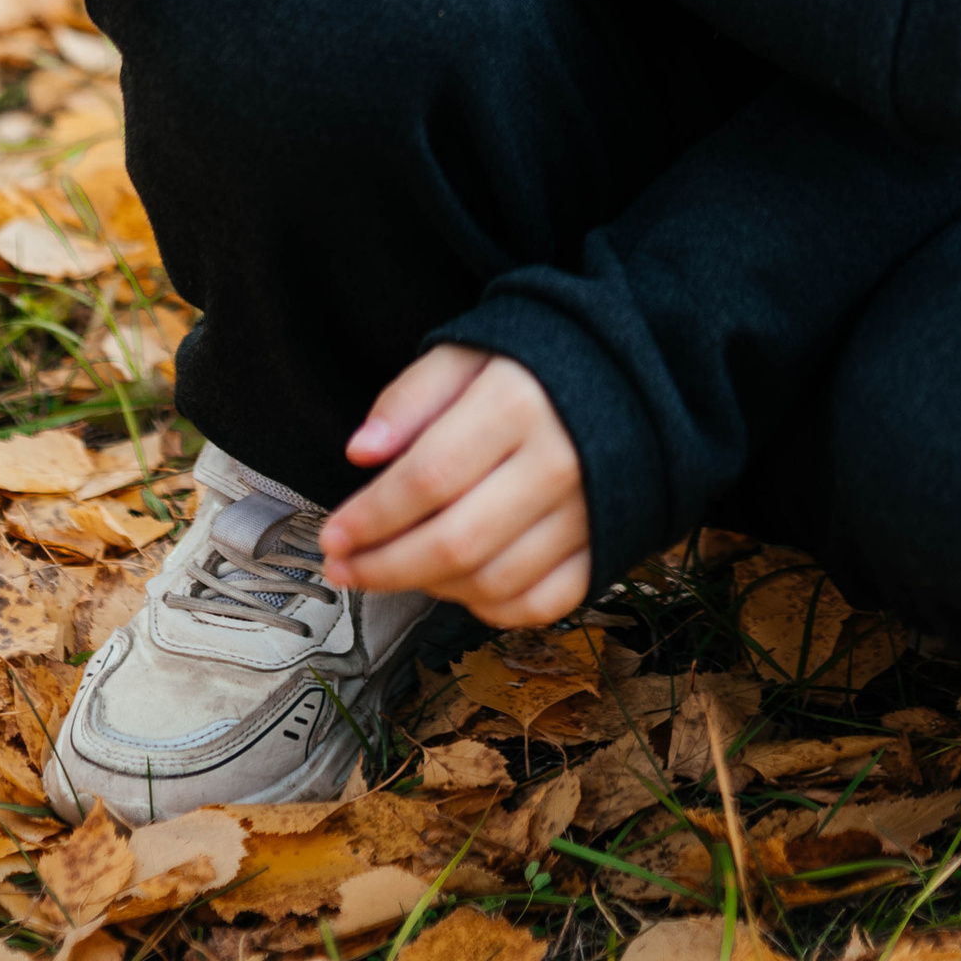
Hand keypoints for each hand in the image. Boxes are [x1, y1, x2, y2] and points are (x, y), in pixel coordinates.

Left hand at [317, 345, 590, 624]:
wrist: (627, 374)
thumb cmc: (536, 364)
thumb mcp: (468, 353)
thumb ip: (410, 398)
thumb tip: (361, 451)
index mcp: (520, 402)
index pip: (428, 477)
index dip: (371, 516)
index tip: (334, 534)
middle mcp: (560, 461)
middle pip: (455, 541)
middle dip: (385, 566)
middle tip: (346, 567)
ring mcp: (588, 511)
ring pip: (492, 581)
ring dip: (429, 588)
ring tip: (396, 570)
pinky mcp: (607, 546)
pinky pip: (542, 603)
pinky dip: (492, 607)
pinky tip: (459, 584)